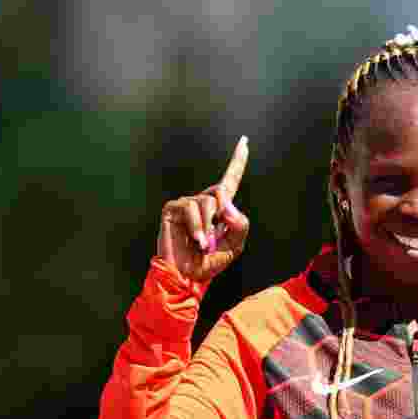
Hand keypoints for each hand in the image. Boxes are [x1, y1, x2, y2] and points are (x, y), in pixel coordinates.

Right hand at [156, 136, 250, 281]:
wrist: (188, 277)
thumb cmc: (210, 262)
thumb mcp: (235, 245)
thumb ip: (240, 224)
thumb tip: (227, 203)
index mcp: (219, 209)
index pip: (230, 180)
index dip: (238, 162)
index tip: (245, 141)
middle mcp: (203, 202)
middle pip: (221, 191)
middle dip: (222, 215)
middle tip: (215, 238)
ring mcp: (186, 204)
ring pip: (208, 202)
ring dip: (208, 227)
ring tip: (203, 245)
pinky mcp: (172, 209)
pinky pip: (191, 208)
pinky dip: (196, 227)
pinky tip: (195, 240)